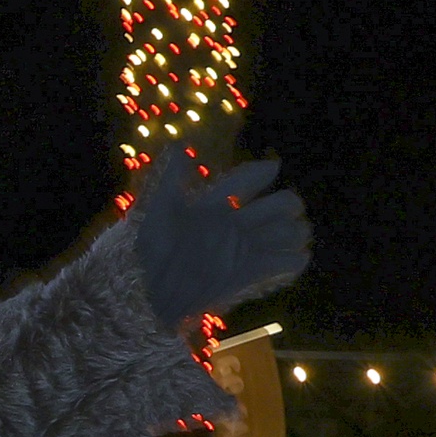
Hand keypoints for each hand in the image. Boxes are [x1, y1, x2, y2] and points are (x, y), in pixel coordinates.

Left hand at [128, 149, 309, 323]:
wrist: (141, 290)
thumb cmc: (144, 248)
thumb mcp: (155, 210)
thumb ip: (170, 178)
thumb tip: (179, 146)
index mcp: (213, 203)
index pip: (246, 180)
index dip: (261, 173)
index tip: (272, 168)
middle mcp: (231, 223)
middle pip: (277, 205)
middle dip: (286, 205)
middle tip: (287, 211)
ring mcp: (239, 248)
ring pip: (283, 232)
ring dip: (292, 231)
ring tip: (291, 236)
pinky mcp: (243, 274)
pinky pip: (277, 265)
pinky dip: (291, 261)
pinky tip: (294, 259)